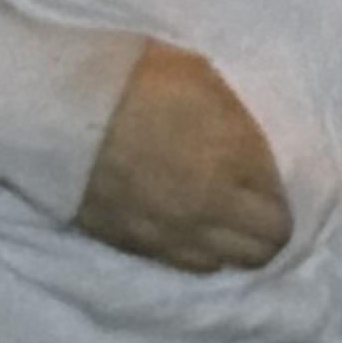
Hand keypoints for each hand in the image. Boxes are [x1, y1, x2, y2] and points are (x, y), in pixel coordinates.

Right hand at [76, 45, 291, 273]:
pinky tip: (191, 231)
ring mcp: (173, 233)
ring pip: (226, 262)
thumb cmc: (135, 77)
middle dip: (268, 228)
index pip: (281, 208)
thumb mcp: (203, 78)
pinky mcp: (136, 244)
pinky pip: (185, 265)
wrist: (60, 110)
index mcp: (235, 160)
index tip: (271, 181)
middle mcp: (211, 207)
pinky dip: (198, 253)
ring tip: (224, 221)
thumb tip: (258, 155)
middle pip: (264, 246)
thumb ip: (238, 123)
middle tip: (257, 207)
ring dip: (234, 245)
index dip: (281, 196)